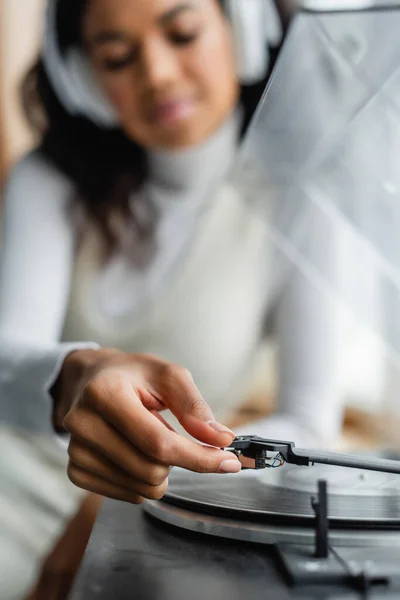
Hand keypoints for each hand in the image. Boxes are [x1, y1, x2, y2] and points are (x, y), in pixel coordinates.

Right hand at [54, 350, 240, 503]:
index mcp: (105, 393)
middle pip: (150, 470)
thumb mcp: (167, 376)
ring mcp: (75, 450)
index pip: (158, 443)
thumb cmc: (131, 375)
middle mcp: (83, 423)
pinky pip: (126, 495)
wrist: (90, 379)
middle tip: (172, 434)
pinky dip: (142, 480)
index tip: (228, 462)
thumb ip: (195, 407)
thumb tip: (220, 439)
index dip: (198, 457)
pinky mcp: (75, 470)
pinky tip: (135, 453)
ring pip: (140, 488)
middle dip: (177, 460)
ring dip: (160, 470)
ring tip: (149, 438)